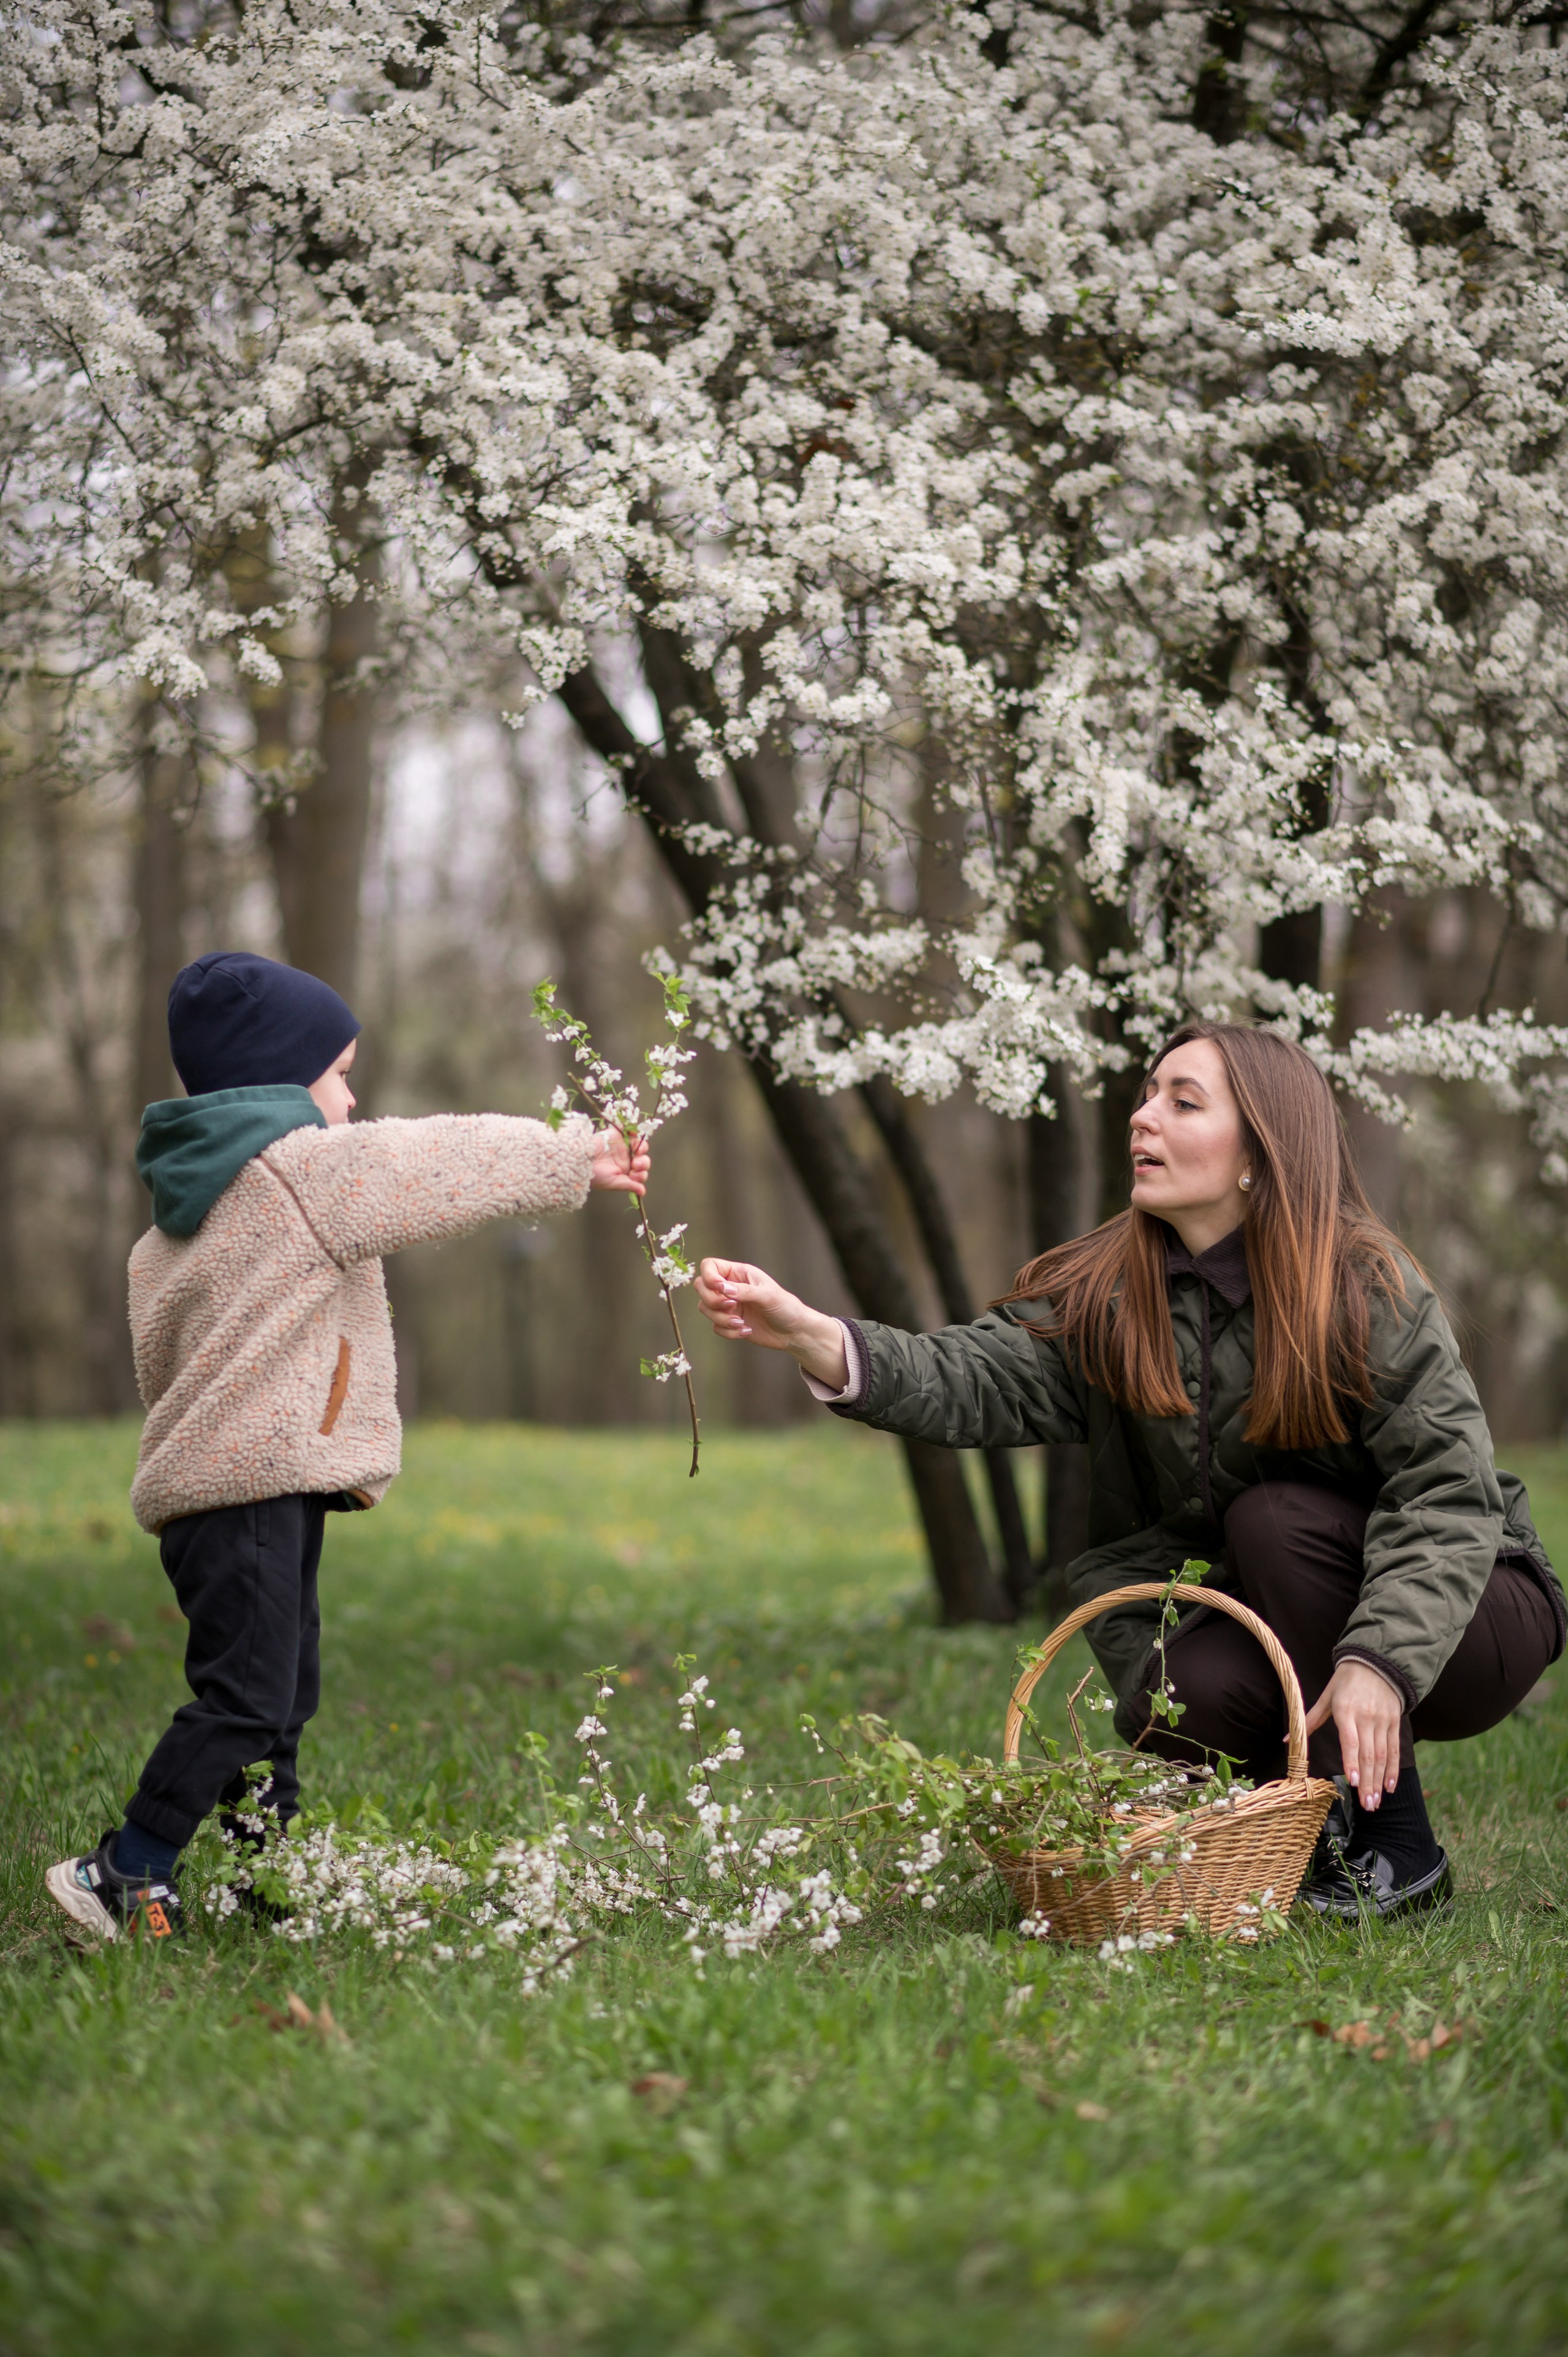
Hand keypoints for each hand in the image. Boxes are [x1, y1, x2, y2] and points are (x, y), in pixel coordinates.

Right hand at [590, 1130, 649, 1194]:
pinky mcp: (618, 1135)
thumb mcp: (614, 1183)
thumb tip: (643, 1192)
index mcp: (624, 1173)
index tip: (634, 1175)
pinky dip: (634, 1132)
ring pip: (639, 1146)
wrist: (582, 1161)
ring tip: (638, 1151)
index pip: (640, 1173)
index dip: (641, 1174)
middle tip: (635, 1164)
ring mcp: (622, 1147)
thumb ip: (630, 1185)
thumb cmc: (596, 1175)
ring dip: (642, 1148)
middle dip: (643, 1163)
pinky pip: (629, 1132)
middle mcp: (625, 1160)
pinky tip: (634, 1136)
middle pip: (643, 1160)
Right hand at [695, 1257, 848, 1389]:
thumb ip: (744, 1290)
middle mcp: (730, 1287)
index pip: (710, 1266)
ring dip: (720, 1318)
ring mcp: (729, 1305)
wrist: (793, 1331)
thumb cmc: (785, 1307)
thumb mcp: (767, 1295)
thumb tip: (722, 1288)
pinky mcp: (729, 1323)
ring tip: (741, 1323)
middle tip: (732, 1307)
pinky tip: (746, 1331)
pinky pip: (715, 1327)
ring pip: (705, 1308)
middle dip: (712, 1300)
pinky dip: (728, 1332)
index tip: (721, 1288)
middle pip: (701, 1287)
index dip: (709, 1276)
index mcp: (739, 1273)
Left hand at [1303, 1659, 1403, 1807]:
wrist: (1376, 1662)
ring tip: (1375, 1802)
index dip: (1351, 1761)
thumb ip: (1310, 1720)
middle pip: (1369, 1755)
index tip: (1352, 1781)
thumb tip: (1286, 1740)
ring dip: (1379, 1781)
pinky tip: (1389, 1786)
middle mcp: (1366, 1718)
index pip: (1350, 1740)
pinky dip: (1393, 1770)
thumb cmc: (1345, 1681)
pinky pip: (1395, 1750)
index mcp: (1346, 1711)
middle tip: (1367, 1805)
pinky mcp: (1394, 1723)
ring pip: (1383, 1756)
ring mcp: (1382, 1721)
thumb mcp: (1326, 1697)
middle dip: (1367, 1782)